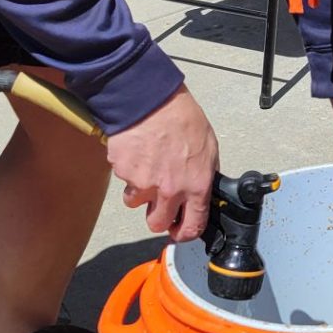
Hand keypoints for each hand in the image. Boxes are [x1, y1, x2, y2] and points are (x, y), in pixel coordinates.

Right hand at [106, 85, 218, 240]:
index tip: (179, 231)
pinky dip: (129, 170)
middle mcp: (169, 190)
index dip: (185, 233)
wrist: (151, 100)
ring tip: (146, 167)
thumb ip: (204, 174)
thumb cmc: (181, 117)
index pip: (192, 225)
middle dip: (157, 218)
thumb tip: (202, 188)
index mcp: (195, 185)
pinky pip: (124, 180)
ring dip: (139, 192)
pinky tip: (137, 152)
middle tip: (157, 204)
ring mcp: (143, 183)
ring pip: (135, 202)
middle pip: (156, 224)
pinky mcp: (123, 173)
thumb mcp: (208, 147)